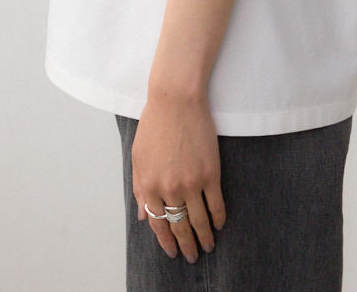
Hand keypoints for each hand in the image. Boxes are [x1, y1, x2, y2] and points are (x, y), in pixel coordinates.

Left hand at [131, 90, 226, 262]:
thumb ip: (139, 189)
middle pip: (179, 227)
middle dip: (185, 245)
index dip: (165, 240)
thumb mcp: (138, 157)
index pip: (158, 223)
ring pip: (199, 221)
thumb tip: (144, 216)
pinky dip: (218, 219)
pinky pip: (216, 205)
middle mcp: (169, 189)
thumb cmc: (154, 124)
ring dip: (203, 238)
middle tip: (191, 256)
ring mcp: (191, 183)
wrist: (176, 100)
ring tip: (207, 247)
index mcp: (149, 186)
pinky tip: (218, 226)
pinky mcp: (210, 174)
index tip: (172, 251)